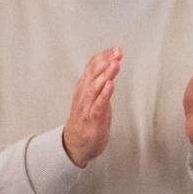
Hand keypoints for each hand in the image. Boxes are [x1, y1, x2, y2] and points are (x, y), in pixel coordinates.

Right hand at [62, 48, 120, 166]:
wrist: (75, 145)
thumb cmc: (86, 120)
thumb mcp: (92, 96)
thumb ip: (100, 81)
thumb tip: (111, 64)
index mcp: (84, 88)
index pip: (92, 68)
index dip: (103, 57)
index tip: (115, 48)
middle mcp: (83, 95)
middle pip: (93, 74)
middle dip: (106, 61)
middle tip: (117, 52)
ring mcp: (87, 107)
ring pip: (95, 87)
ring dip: (106, 74)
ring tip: (115, 63)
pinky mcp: (92, 119)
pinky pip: (98, 104)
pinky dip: (104, 94)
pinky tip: (110, 84)